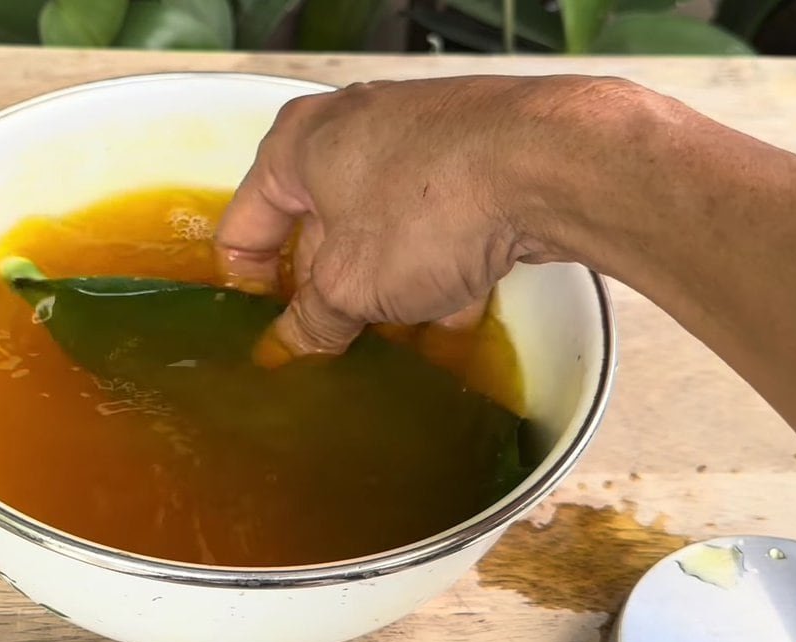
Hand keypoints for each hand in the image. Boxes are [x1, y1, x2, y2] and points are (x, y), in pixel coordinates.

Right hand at [215, 76, 584, 363]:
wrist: (549, 163)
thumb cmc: (426, 206)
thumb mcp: (350, 285)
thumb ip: (312, 322)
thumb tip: (292, 349)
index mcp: (298, 146)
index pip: (245, 227)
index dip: (248, 290)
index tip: (265, 335)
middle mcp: (352, 133)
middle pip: (318, 232)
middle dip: (326, 296)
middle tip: (328, 350)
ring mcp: (417, 143)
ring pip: (382, 234)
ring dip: (386, 294)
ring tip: (391, 353)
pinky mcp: (473, 161)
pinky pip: (437, 229)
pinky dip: (438, 276)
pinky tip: (448, 330)